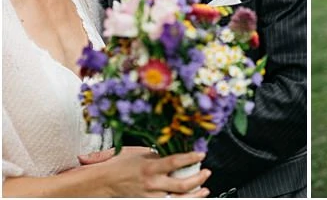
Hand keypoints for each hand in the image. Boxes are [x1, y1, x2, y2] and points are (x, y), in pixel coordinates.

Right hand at [78, 149, 211, 196]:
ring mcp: (150, 196)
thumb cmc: (116, 166)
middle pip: (182, 184)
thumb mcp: (135, 153)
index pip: (175, 162)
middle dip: (199, 178)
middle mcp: (152, 183)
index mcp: (149, 167)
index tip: (201, 154)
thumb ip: (154, 154)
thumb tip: (169, 151)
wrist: (100, 183)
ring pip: (178, 199)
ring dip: (195, 195)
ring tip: (204, 190)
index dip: (191, 157)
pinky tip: (190, 198)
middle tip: (207, 172)